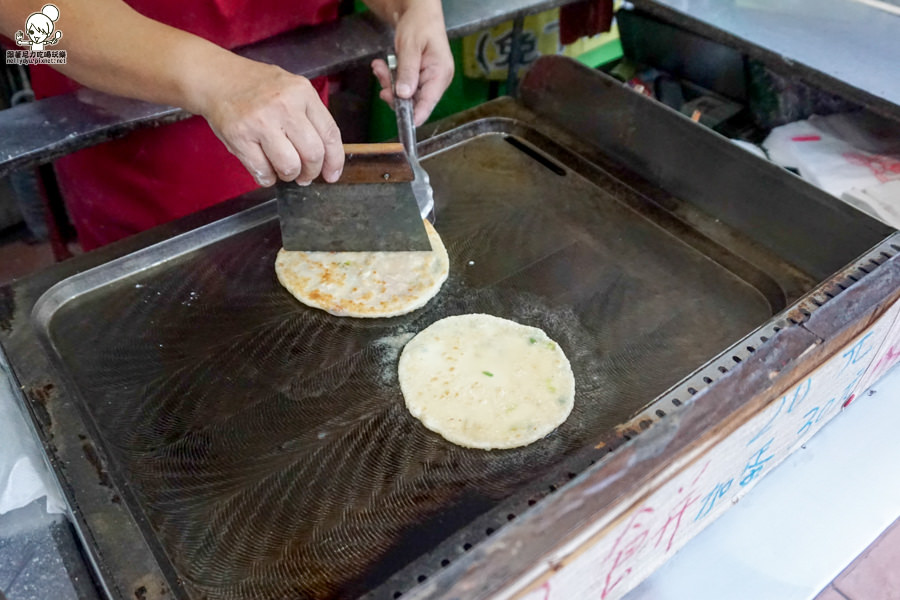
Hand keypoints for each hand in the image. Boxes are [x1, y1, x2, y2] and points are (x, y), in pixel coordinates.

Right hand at [195, 57, 343, 186]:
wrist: (216, 78)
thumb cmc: (257, 88)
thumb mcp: (291, 90)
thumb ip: (310, 117)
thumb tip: (327, 158)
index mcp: (302, 92)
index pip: (329, 133)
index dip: (334, 160)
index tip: (332, 175)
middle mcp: (283, 105)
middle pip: (312, 154)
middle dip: (311, 172)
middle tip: (305, 175)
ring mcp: (260, 122)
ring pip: (289, 166)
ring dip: (289, 175)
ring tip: (284, 170)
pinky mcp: (239, 137)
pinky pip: (263, 172)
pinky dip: (268, 178)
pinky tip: (266, 170)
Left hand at [371, 0, 453, 126]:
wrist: (418, 12)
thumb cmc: (420, 24)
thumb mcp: (410, 46)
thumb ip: (407, 71)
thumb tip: (405, 96)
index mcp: (440, 74)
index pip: (428, 103)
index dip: (414, 116)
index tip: (401, 124)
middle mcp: (436, 81)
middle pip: (413, 101)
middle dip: (394, 92)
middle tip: (381, 75)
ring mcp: (426, 81)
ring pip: (404, 95)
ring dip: (389, 83)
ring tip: (380, 67)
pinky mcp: (417, 78)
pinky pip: (402, 86)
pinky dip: (390, 78)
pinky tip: (383, 66)